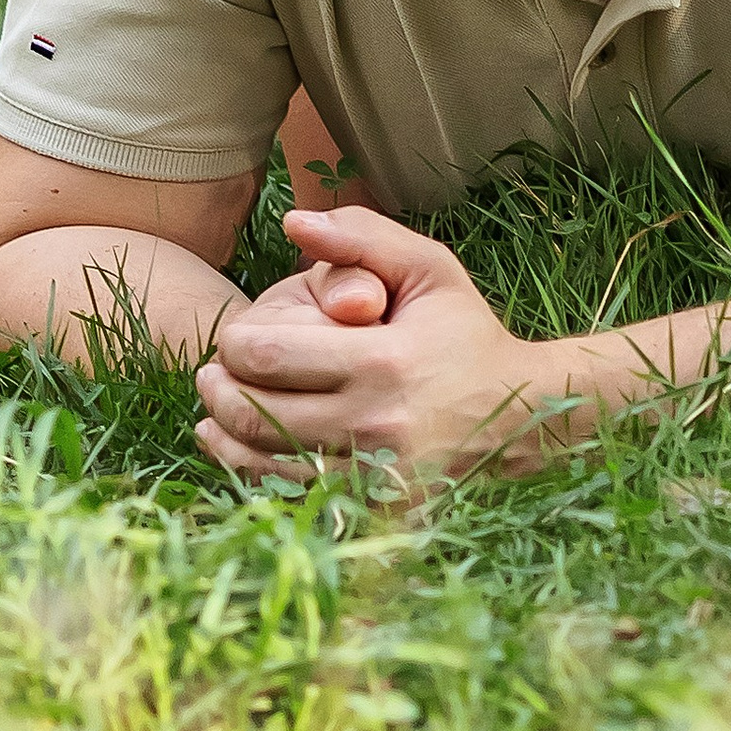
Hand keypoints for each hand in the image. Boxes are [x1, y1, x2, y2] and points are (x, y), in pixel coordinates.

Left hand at [195, 206, 554, 482]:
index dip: (233, 344)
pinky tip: (241, 449)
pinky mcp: (373, 510)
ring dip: (225, 436)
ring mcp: (373, 478)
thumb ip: (362, 237)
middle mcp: (375, 426)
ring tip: (213, 410)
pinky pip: (290, 496)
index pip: (267, 356)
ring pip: (263, 464)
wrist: (520, 415)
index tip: (232, 336)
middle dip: (219, 390)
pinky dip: (254, 474)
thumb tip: (294, 220)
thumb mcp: (429, 268)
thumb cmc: (464, 333)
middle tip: (210, 373)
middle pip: (255, 414)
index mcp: (383, 362)